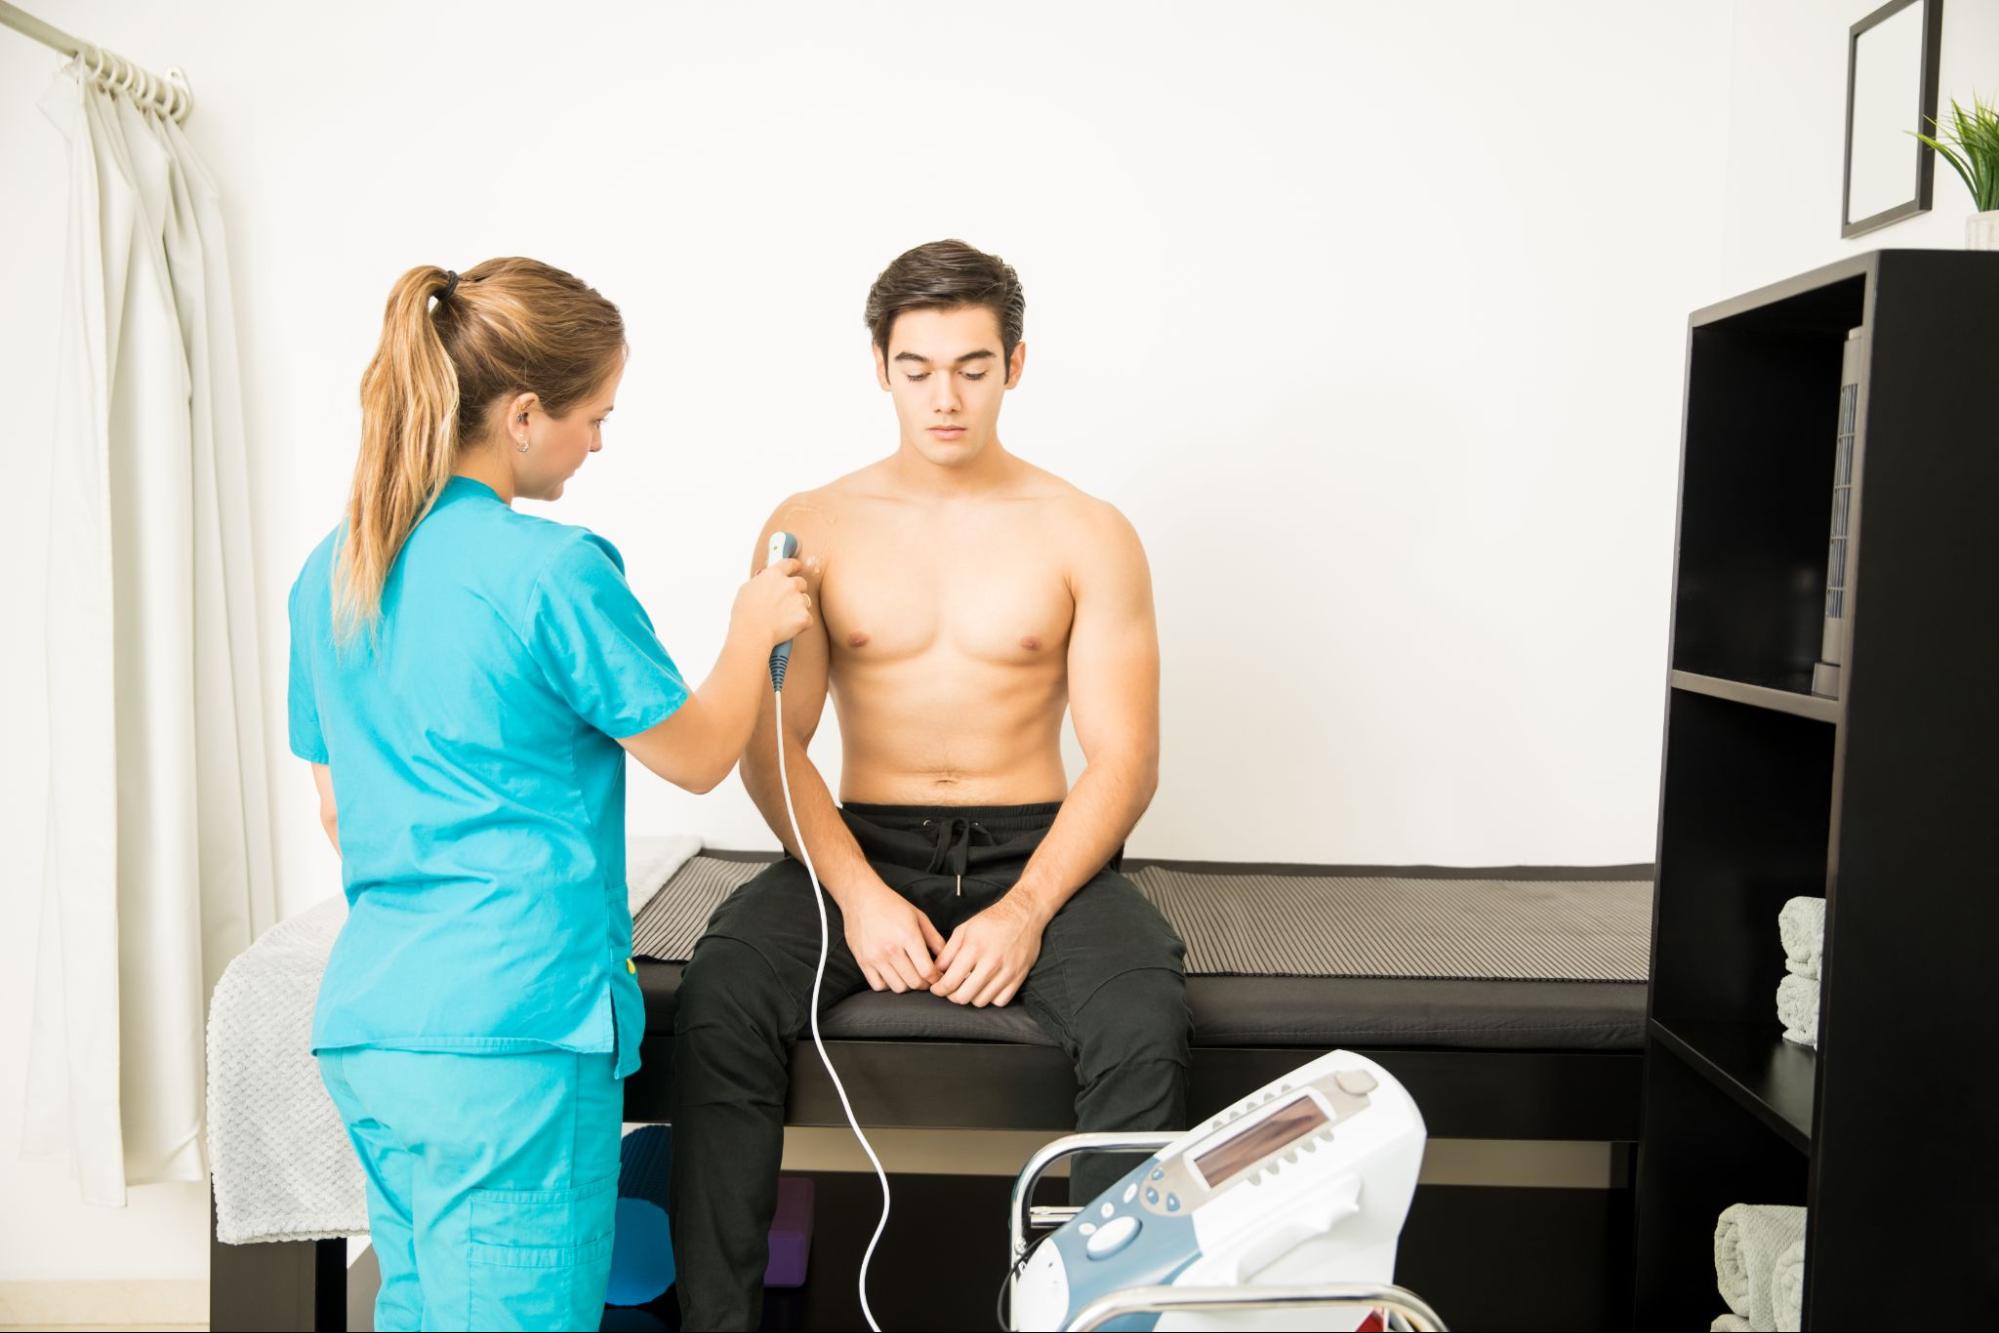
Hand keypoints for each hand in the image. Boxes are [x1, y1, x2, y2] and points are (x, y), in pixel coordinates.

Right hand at [733, 558, 811, 648]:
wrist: (751, 633)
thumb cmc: (745, 614)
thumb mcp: (746, 589)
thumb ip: (760, 581)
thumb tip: (764, 579)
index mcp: (774, 575)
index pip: (790, 563)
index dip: (794, 566)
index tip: (797, 567)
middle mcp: (789, 584)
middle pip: (801, 583)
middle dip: (796, 591)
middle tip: (785, 602)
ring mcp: (798, 600)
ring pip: (805, 601)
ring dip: (798, 607)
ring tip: (782, 618)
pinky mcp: (804, 616)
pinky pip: (807, 619)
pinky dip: (800, 624)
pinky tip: (787, 627)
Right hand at [842, 878, 945, 993]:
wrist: (861, 898)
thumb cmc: (891, 905)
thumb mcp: (919, 917)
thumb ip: (935, 939)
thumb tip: (946, 959)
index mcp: (907, 936)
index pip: (927, 970)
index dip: (936, 978)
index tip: (938, 976)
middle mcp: (890, 949)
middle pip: (914, 982)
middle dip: (924, 983)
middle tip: (927, 978)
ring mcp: (875, 957)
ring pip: (897, 987)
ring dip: (907, 985)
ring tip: (910, 975)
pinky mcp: (862, 962)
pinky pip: (878, 986)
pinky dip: (888, 985)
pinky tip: (893, 974)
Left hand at [934, 893, 1045, 1007]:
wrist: (1024, 914)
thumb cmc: (992, 919)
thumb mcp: (964, 929)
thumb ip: (948, 952)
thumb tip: (936, 972)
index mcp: (974, 948)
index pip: (950, 981)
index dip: (939, 989)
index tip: (936, 988)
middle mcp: (991, 962)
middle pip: (964, 997)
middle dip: (952, 996)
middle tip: (950, 989)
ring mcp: (1007, 971)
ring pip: (981, 1001)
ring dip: (971, 997)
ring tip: (969, 986)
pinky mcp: (1019, 977)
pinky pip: (1000, 1001)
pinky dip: (990, 998)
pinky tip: (986, 986)